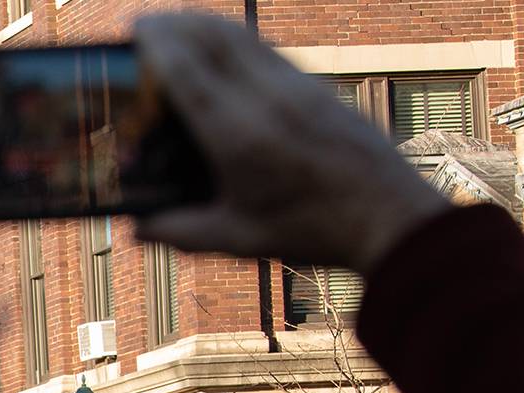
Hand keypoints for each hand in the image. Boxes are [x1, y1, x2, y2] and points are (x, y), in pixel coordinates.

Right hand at [133, 13, 448, 273]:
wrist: (389, 216)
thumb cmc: (314, 230)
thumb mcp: (238, 239)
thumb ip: (181, 231)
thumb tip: (138, 229)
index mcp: (240, 137)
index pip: (189, 71)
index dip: (158, 44)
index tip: (135, 30)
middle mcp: (268, 100)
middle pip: (215, 38)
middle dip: (175, 23)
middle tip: (145, 24)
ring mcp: (297, 87)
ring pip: (243, 36)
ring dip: (206, 24)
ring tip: (177, 27)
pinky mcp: (317, 87)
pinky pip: (267, 49)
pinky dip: (236, 39)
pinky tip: (225, 49)